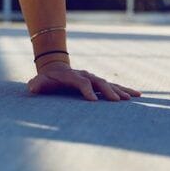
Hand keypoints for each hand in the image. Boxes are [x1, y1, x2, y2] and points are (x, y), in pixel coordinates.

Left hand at [27, 61, 141, 100]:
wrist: (55, 69)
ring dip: (120, 90)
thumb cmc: (47, 79)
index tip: (93, 101)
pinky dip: (124, 90)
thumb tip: (32, 88)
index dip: (87, 90)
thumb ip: (36, 84)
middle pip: (99, 82)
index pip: (81, 82)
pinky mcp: (98, 83)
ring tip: (133, 97)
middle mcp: (85, 76)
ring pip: (109, 84)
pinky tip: (137, 95)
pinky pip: (113, 86)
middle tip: (118, 101)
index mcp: (72, 76)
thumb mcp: (39, 82)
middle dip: (108, 91)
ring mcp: (93, 79)